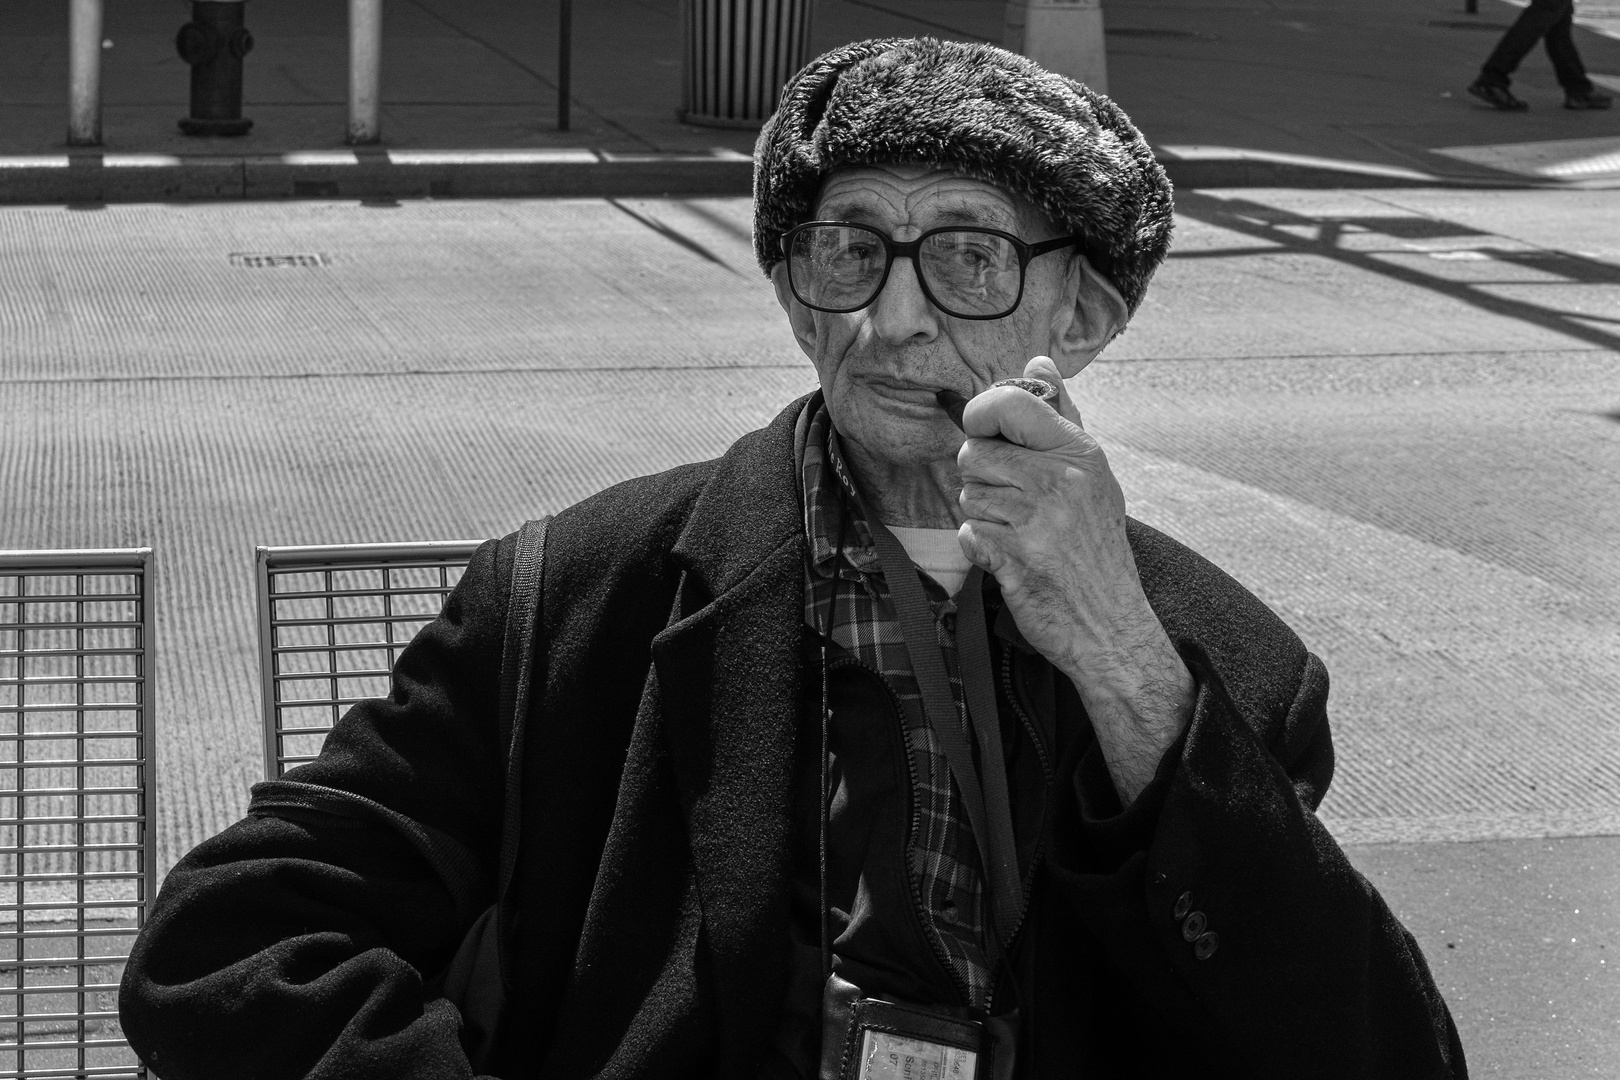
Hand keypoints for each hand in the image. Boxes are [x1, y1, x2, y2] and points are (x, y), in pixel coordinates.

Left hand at [956, 357, 1193, 803]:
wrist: (1111, 625)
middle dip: (981, 477)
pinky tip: (1013, 558)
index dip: (981, 412)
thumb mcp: (1092, 475)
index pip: (1009, 403)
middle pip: (975, 453)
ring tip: (1021, 532)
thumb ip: (1062, 415)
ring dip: (983, 515)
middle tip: (1013, 501)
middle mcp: (1060, 480)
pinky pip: (967, 534)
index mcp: (1079, 453)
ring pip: (968, 494)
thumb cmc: (1096, 547)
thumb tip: (1039, 361)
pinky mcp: (1015, 558)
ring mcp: (1037, 520)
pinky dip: (981, 548)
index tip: (985, 430)